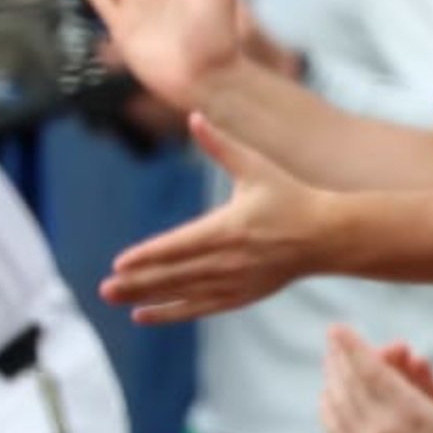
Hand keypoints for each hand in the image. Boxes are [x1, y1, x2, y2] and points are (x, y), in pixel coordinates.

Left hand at [99, 113, 342, 323]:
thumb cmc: (290, 196)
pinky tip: (143, 315)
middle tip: (105, 288)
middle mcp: (230, 259)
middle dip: (138, 282)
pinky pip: (199, 307)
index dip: (149, 255)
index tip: (120, 262)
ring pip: (183, 292)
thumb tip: (194, 117)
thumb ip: (220, 145)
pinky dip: (171, 313)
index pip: (180, 245)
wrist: (327, 235)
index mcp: (230, 227)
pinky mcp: (241, 296)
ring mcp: (236, 281)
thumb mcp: (256, 167)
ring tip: (114, 299)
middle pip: (176, 274)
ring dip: (147, 297)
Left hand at [319, 329, 432, 432]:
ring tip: (330, 361)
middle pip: (347, 382)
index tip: (338, 329)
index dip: (351, 346)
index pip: (369, 370)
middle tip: (333, 338)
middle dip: (337, 356)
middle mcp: (380, 426)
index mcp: (407, 410)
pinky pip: (334, 428)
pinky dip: (327, 407)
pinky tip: (328, 396)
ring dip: (331, 378)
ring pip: (337, 404)